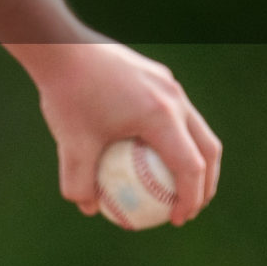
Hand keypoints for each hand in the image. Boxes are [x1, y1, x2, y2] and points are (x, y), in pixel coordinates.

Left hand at [17, 40, 221, 225]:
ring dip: (195, 157)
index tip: (177, 220)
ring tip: (177, 183)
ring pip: (196, 128)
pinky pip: (177, 111)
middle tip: (189, 208)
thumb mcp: (70, 143)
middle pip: (208, 148)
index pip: (190, 167)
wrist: (58, 45)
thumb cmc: (66, 94)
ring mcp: (168, 83)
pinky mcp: (157, 74)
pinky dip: (177, 136)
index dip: (190, 199)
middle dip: (206, 183)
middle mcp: (173, 97)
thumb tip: (89, 209)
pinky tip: (151, 150)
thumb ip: (79, 181)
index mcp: (161, 116)